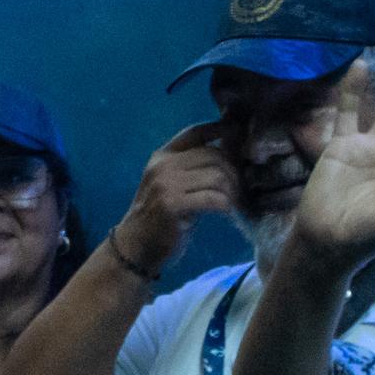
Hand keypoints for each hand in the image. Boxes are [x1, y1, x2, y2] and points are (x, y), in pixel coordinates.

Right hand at [106, 121, 241, 277]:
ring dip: (232, 192)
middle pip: (214, 155)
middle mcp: (163, 165)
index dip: (220, 128)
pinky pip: (213, 198)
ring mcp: (165, 183)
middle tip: (239, 190)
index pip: (196, 132)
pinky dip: (225, 206)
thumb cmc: (160, 217)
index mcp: (162, 156)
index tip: (239, 133)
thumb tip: (231, 152)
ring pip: (217, 176)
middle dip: (234, 172)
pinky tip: (225, 213)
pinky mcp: (171, 204)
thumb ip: (193, 168)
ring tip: (233, 203)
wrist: (135, 246)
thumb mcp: (173, 185)